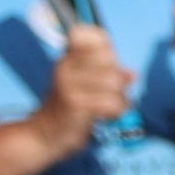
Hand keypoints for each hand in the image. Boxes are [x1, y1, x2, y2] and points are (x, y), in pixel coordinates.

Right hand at [38, 23, 134, 154]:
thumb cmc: (67, 109)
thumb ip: (107, 74)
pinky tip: (104, 116)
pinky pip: (111, 101)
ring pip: (114, 81)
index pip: (96, 37)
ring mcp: (69, 86)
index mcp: (67, 59)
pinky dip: (113, 111)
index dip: (107, 49)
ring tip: (107, 106)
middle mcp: (66, 68)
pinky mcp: (76, 104)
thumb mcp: (83, 84)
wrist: (42, 137)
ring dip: (117, 97)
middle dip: (116, 77)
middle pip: (109, 59)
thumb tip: (132, 75)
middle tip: (108, 91)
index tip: (104, 66)